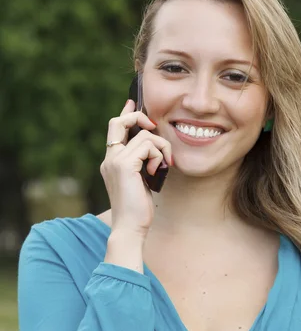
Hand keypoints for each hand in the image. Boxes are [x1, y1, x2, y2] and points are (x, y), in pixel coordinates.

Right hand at [100, 100, 172, 238]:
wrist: (130, 227)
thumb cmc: (137, 209)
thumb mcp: (140, 181)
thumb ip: (141, 163)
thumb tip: (154, 148)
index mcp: (111, 161)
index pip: (114, 128)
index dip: (125, 113)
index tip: (133, 103)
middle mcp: (109, 158)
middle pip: (120, 121)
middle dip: (139, 118)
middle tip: (153, 127)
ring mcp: (115, 160)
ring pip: (143, 135)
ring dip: (160, 148)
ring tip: (161, 166)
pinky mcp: (125, 165)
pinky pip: (148, 145)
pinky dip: (159, 156)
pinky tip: (157, 172)